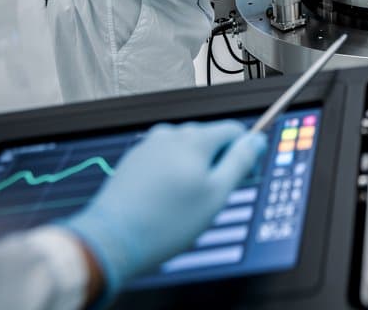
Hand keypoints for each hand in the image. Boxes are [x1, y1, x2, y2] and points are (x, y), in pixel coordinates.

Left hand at [64, 121, 265, 293]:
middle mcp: (171, 135)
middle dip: (216, 163)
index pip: (234, 130)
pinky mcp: (133, 161)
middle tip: (213, 196)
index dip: (244, 151)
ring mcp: (149, 146)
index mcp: (195, 138)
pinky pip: (163, 161)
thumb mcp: (216, 195)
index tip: (243, 172)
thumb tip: (255, 141)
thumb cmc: (163, 222)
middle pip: (208, 139)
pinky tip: (165, 202)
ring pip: (185, 151)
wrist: (112, 239)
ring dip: (192, 170)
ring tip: (185, 204)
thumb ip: (240, 162)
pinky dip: (170, 176)